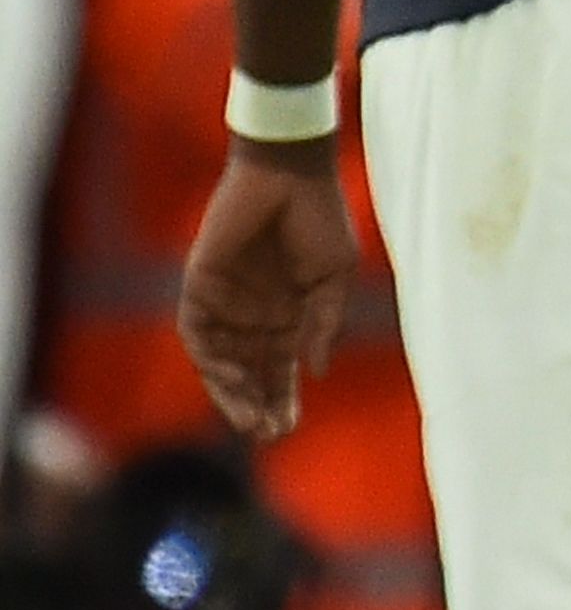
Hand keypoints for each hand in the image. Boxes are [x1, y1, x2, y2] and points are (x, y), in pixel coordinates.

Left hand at [178, 142, 355, 441]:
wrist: (290, 173)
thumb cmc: (320, 219)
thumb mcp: (334, 279)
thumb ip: (323, 325)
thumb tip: (316, 371)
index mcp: (287, 314)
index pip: (278, 369)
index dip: (282, 400)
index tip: (289, 429)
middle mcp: (252, 313)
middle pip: (247, 373)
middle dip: (255, 406)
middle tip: (267, 436)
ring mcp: (225, 300)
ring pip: (219, 361)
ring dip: (231, 392)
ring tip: (248, 420)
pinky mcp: (200, 283)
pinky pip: (198, 331)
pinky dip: (211, 358)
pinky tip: (233, 377)